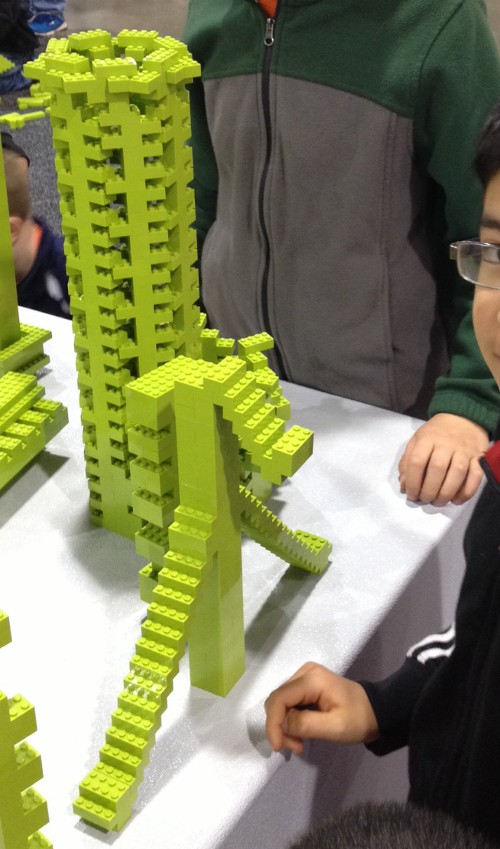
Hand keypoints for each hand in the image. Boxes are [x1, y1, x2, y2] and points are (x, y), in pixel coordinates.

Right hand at [264, 662, 378, 754]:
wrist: (375, 711)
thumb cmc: (358, 719)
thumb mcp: (336, 727)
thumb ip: (306, 724)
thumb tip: (281, 725)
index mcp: (312, 679)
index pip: (279, 698)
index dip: (273, 723)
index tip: (278, 746)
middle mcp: (304, 673)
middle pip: (277, 700)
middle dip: (280, 727)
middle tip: (295, 747)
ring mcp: (304, 677)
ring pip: (280, 703)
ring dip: (284, 726)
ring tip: (299, 743)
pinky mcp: (305, 685)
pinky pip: (288, 703)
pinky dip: (290, 721)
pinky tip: (300, 734)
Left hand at [398, 414, 488, 506]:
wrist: (462, 417)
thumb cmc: (435, 433)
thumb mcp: (416, 440)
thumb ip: (407, 462)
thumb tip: (404, 486)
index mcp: (427, 439)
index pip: (417, 461)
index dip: (412, 482)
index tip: (411, 495)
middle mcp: (446, 444)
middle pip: (437, 469)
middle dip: (429, 490)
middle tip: (425, 500)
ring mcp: (464, 450)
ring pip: (457, 474)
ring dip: (446, 493)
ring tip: (438, 502)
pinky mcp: (478, 457)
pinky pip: (475, 476)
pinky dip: (466, 491)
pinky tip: (456, 500)